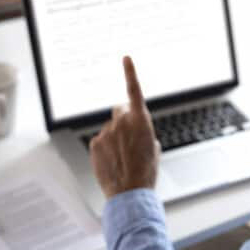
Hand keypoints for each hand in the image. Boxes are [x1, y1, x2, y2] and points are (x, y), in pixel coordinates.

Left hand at [90, 56, 159, 197]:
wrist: (130, 191)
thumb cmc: (146, 171)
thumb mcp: (153, 148)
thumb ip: (145, 133)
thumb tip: (137, 132)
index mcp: (141, 120)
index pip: (134, 90)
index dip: (130, 72)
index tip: (126, 58)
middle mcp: (122, 121)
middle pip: (120, 110)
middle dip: (124, 119)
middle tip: (129, 138)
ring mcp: (106, 131)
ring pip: (110, 127)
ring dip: (115, 136)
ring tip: (122, 156)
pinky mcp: (95, 143)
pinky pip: (100, 139)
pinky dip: (105, 147)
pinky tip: (112, 160)